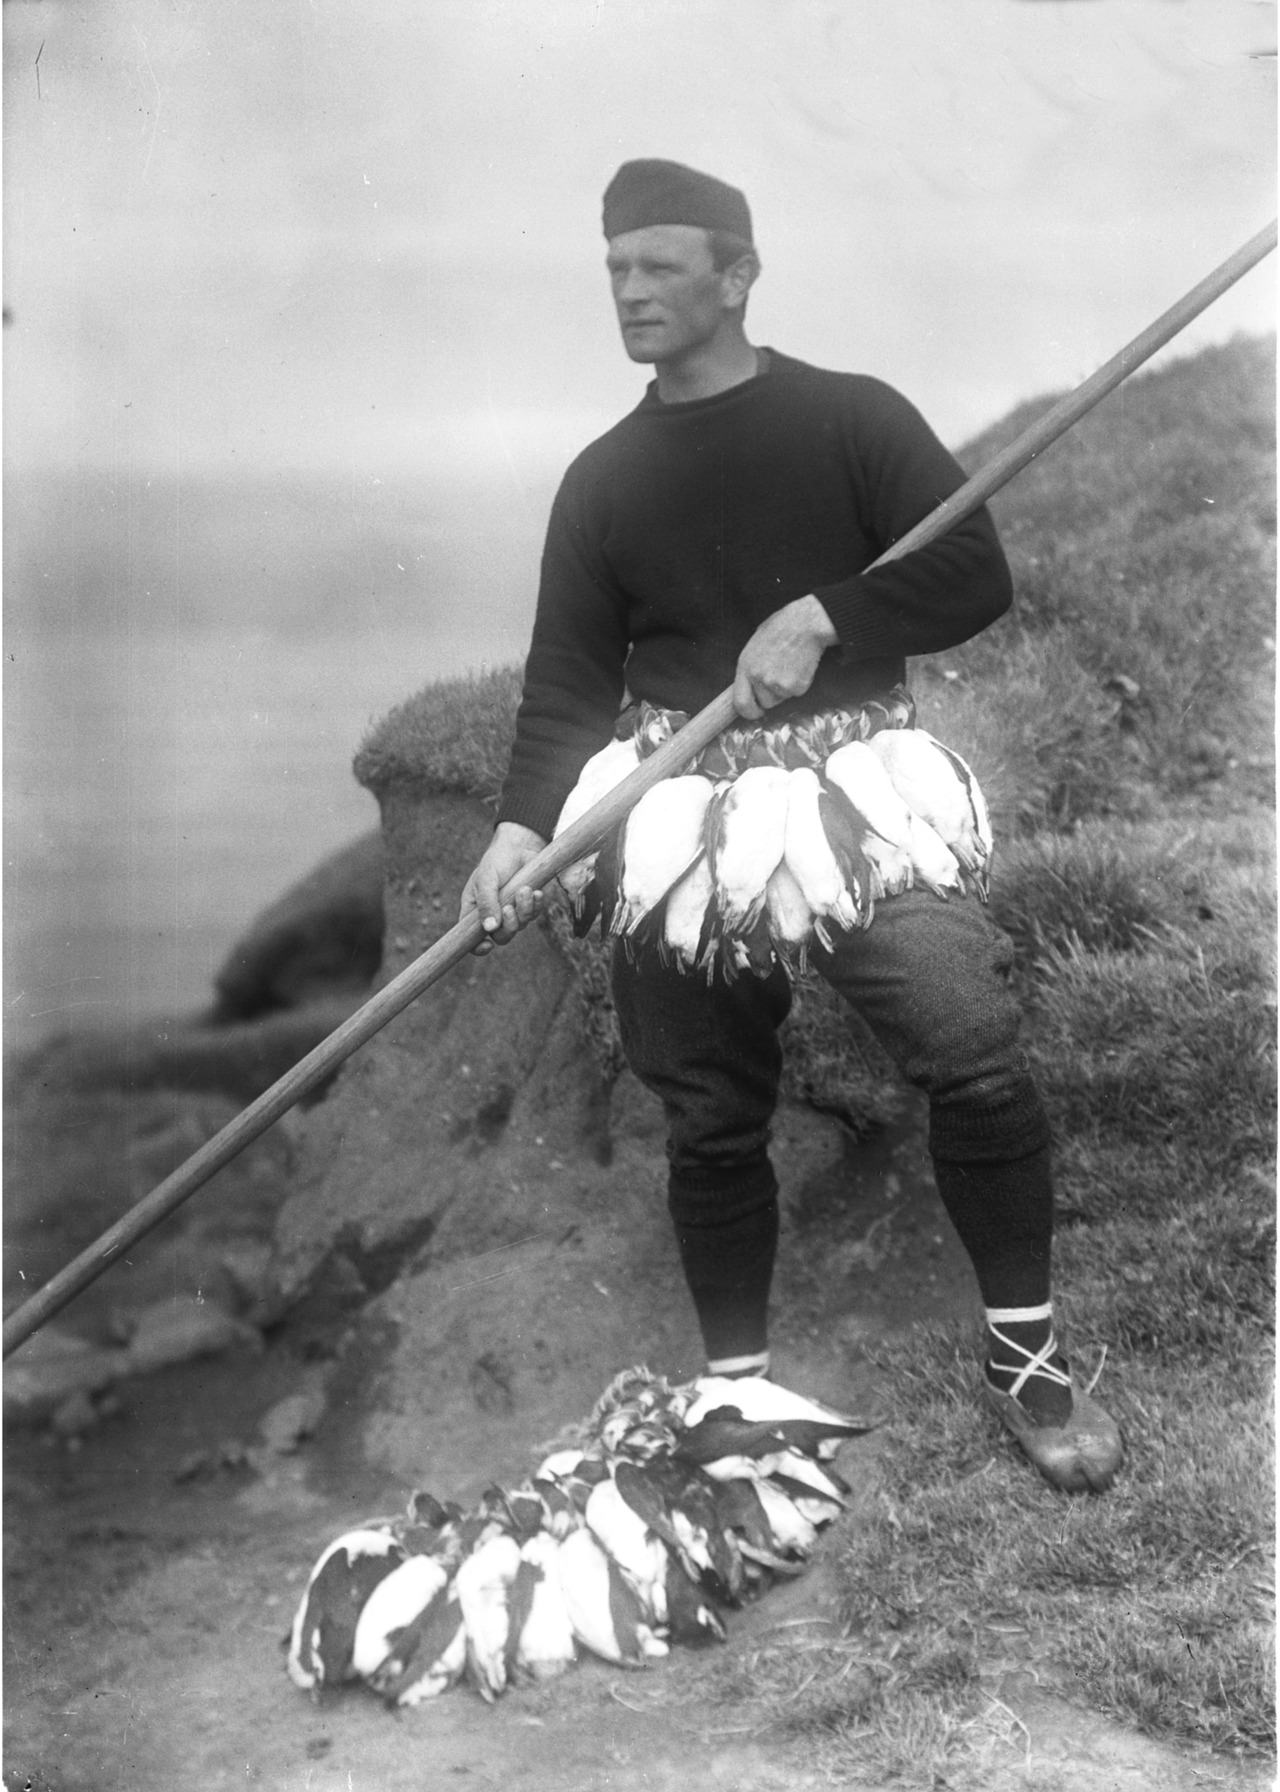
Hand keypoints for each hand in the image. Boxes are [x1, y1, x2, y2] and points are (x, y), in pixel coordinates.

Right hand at [459, 822, 547, 953]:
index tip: (486, 945)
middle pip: (501, 937)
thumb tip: (489, 928)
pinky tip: (535, 891)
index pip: (472, 938)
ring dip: (523, 910)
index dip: (477, 948)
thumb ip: (486, 903)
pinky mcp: (530, 905)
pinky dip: (536, 904)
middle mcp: (494, 915)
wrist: (520, 846)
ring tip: (524, 890)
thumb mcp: (486, 879)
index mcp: (475, 911)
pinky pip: (534, 914)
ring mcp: (513, 912)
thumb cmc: (497, 861)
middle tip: (509, 907)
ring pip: (520, 926)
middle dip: (508, 926)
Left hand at [732, 594, 838, 719]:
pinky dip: (799, 683)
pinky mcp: (796, 687)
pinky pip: (795, 693)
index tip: (754, 712)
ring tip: (789, 665)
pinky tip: (799, 666)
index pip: (740, 703)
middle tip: (779, 675)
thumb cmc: (781, 628)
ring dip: (784, 689)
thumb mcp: (755, 644)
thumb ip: (750, 667)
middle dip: (771, 695)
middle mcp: (759, 679)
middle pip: (764, 703)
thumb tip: (748, 685)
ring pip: (780, 699)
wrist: (806, 624)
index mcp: (745, 667)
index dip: (748, 712)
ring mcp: (777, 684)